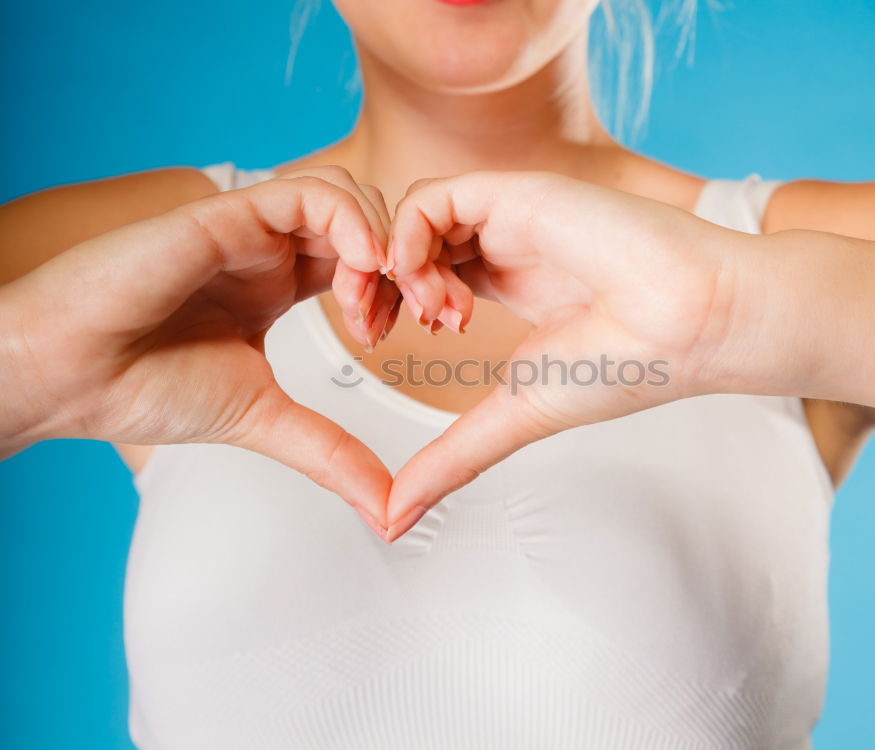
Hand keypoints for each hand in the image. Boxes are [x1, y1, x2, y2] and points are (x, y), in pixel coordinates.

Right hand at [0, 167, 406, 525]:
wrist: (70, 376)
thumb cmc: (143, 387)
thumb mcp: (266, 420)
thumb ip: (333, 454)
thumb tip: (387, 508)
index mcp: (282, 286)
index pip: (371, 264)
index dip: (410, 289)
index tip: (429, 331)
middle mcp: (271, 251)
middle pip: (372, 225)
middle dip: (416, 264)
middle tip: (432, 314)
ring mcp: (251, 228)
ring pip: (350, 197)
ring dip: (384, 243)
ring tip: (379, 304)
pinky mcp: (227, 213)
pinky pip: (309, 191)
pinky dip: (350, 219)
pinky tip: (361, 264)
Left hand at [383, 170, 751, 538]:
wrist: (689, 327)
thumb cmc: (623, 366)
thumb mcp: (513, 415)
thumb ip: (451, 458)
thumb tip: (395, 519)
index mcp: (509, 280)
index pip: (422, 270)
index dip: (388, 302)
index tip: (381, 344)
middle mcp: (504, 243)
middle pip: (406, 240)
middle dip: (374, 284)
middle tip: (375, 330)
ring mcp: (510, 215)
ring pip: (411, 216)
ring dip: (394, 267)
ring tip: (431, 317)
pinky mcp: (519, 193)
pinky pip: (433, 197)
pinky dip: (408, 238)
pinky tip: (429, 288)